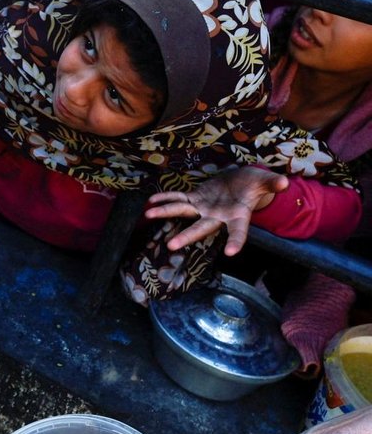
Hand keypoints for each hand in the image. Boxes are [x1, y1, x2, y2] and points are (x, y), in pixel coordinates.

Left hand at [145, 166, 288, 255]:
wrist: (242, 182)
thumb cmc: (257, 183)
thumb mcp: (267, 180)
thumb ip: (273, 183)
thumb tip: (284, 183)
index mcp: (237, 215)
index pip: (238, 231)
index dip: (236, 241)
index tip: (231, 253)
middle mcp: (217, 216)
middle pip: (201, 228)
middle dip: (186, 236)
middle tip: (171, 245)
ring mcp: (204, 209)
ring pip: (183, 212)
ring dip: (166, 213)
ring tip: (149, 214)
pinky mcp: (196, 199)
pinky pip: (179, 199)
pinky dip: (165, 198)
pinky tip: (150, 201)